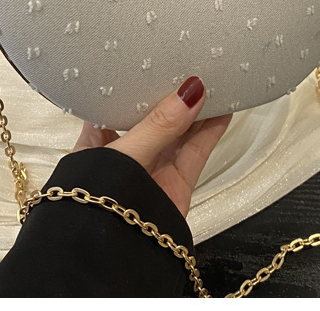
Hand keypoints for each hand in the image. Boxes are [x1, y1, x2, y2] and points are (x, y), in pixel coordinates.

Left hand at [72, 76, 231, 216]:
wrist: (114, 257)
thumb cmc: (97, 204)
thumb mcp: (125, 154)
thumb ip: (158, 124)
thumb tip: (189, 92)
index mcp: (96, 144)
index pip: (115, 105)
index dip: (134, 85)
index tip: (152, 62)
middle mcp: (125, 156)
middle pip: (151, 118)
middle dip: (169, 96)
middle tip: (188, 68)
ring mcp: (152, 170)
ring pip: (178, 134)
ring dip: (195, 110)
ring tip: (212, 82)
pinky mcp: (176, 185)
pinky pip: (196, 152)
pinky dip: (210, 131)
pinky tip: (223, 110)